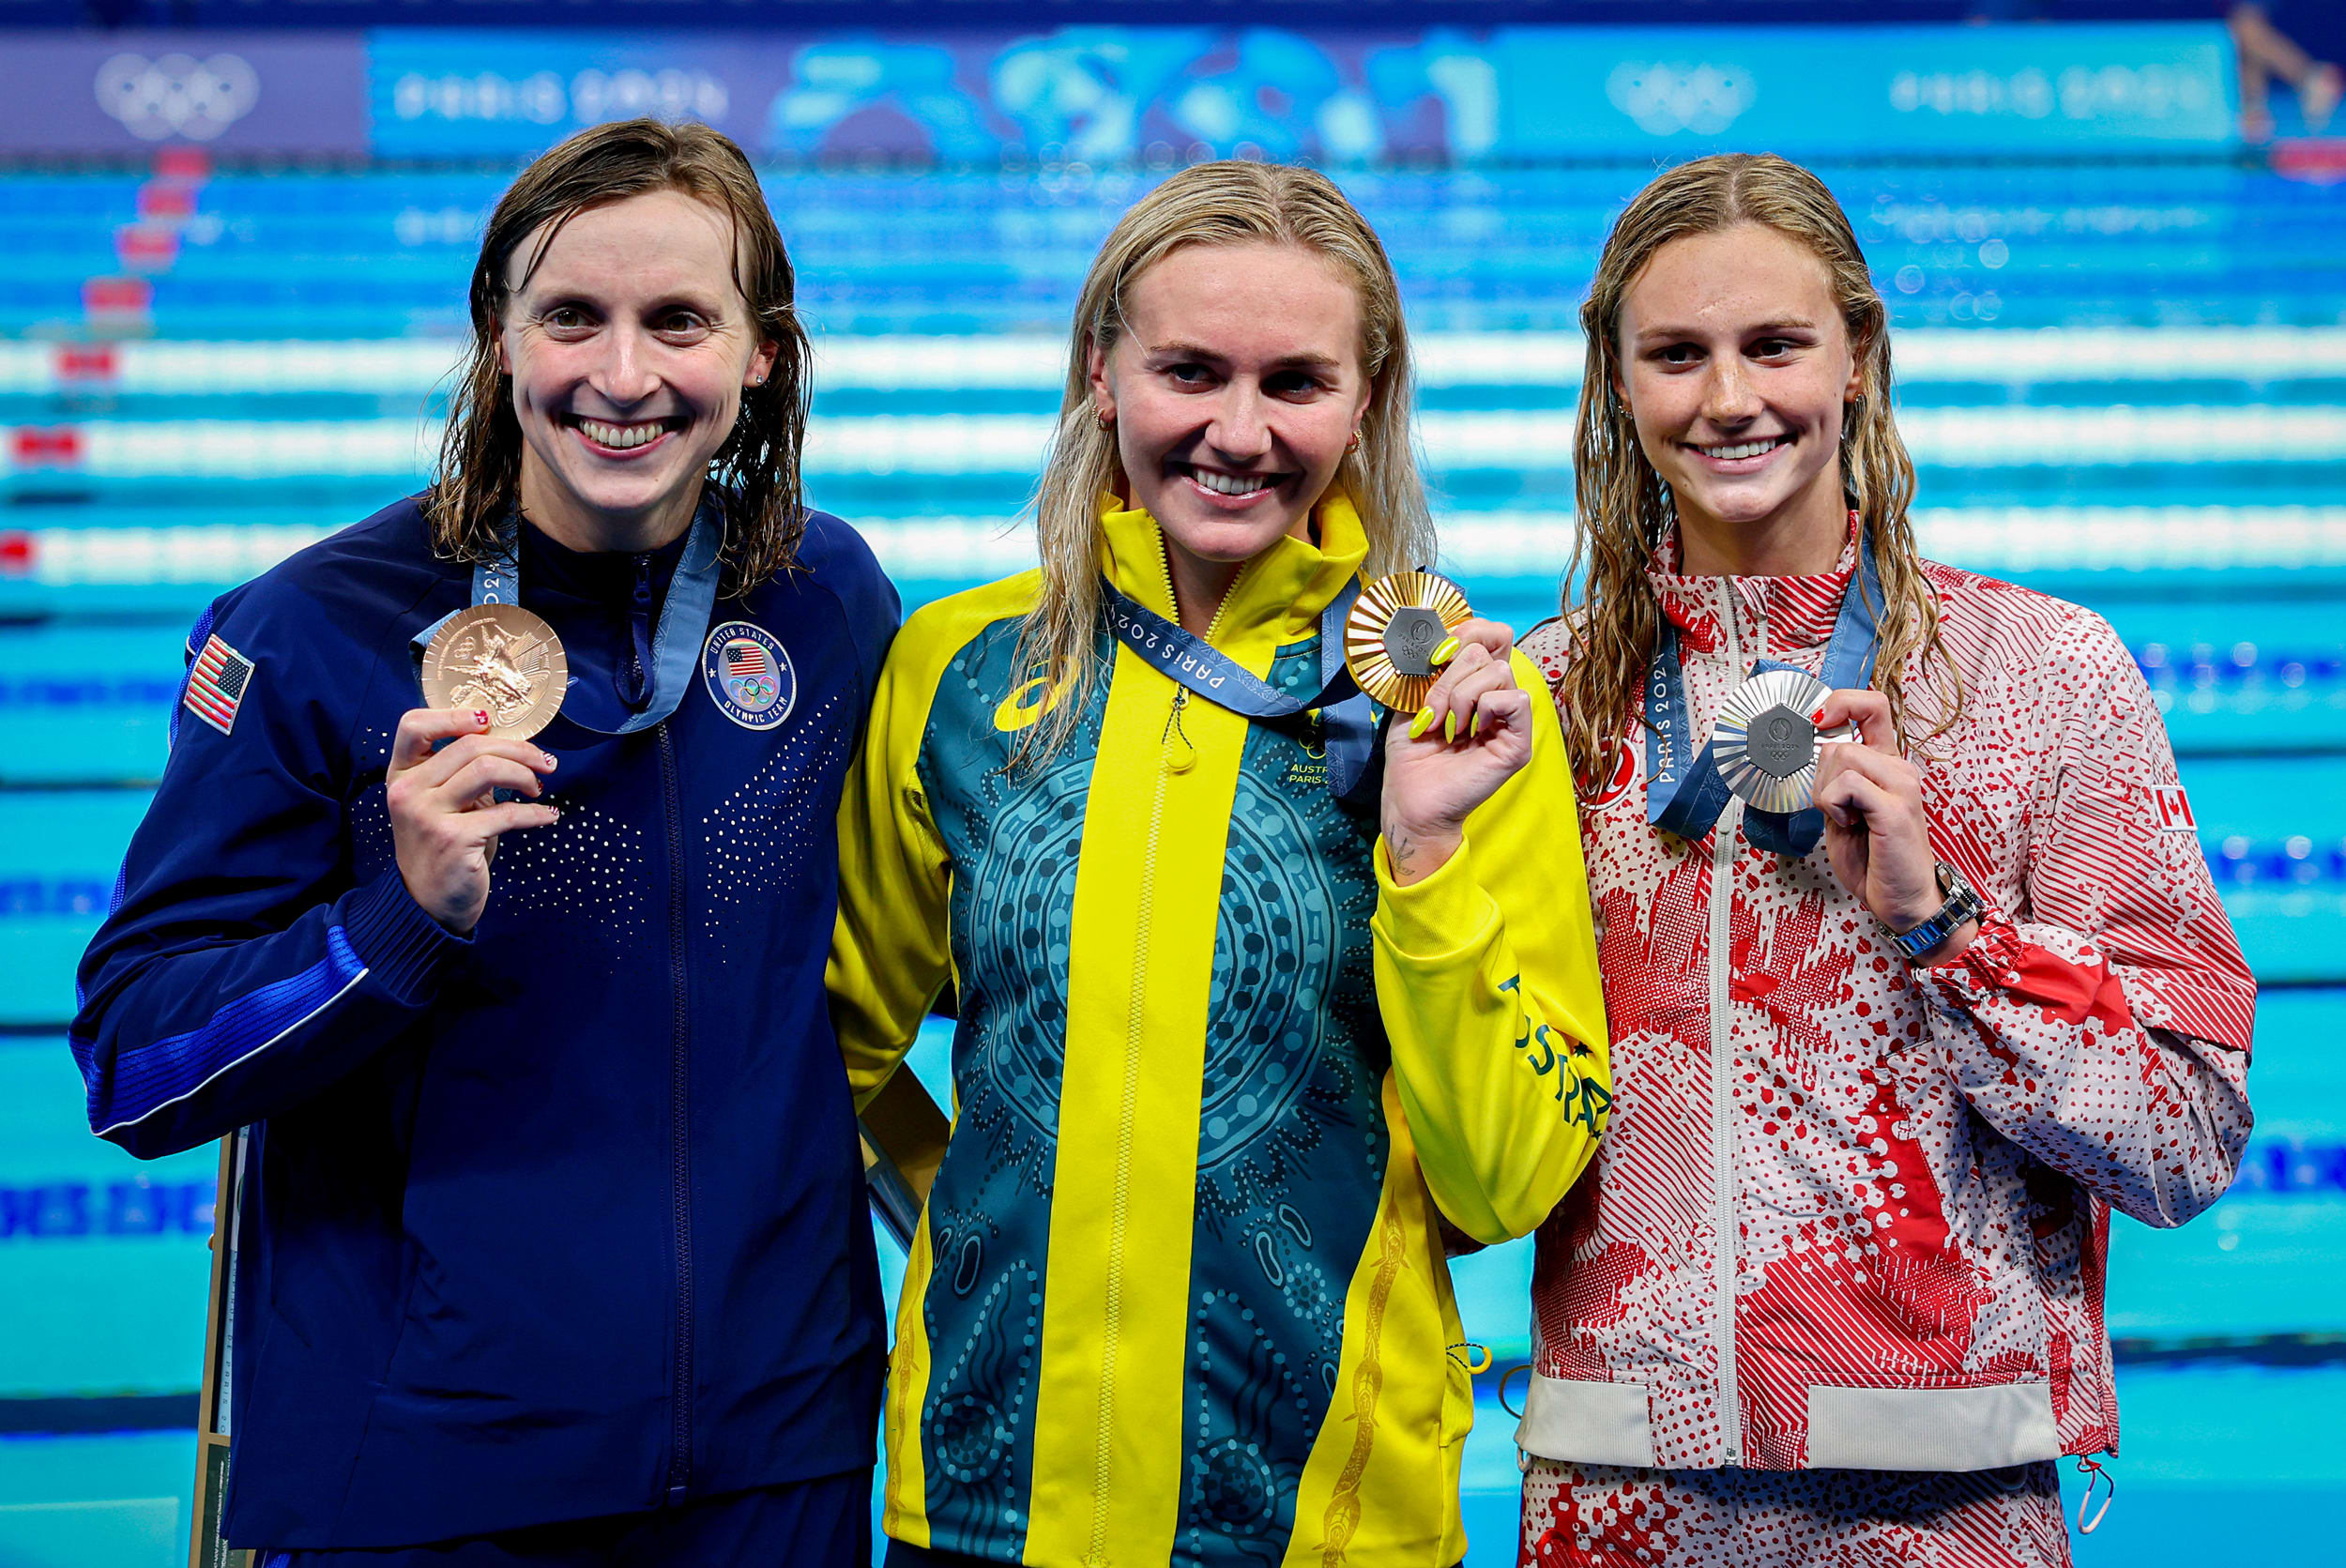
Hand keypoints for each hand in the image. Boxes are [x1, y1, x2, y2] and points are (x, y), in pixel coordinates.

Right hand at [387, 707, 559, 934]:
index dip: (455, 715)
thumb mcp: (442, 803)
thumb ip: (461, 772)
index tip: (490, 721)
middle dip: (518, 749)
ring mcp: (427, 815)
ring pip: (487, 769)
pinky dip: (536, 813)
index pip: (414, 725)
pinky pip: (507, 813)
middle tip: (544, 763)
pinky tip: (548, 816)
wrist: (428, 903)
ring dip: (525, 775)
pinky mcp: (453, 840)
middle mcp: (408, 790)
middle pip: (470, 745)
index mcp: (401, 774)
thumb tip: (513, 743)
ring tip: (538, 787)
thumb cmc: (443, 846)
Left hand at [1379, 620, 1532, 886]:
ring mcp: (1510, 719)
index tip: (1437, 654)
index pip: (1491, 634)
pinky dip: (1486, 707)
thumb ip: (1434, 666)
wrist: (1410, 798)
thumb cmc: (1411, 754)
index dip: (1468, 632)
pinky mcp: (1518, 742)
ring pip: (1499, 671)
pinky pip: (1515, 699)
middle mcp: (1496, 696)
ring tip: (1447, 726)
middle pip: (1487, 649)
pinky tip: (1469, 730)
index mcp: (1474, 683)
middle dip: (1450, 675)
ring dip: (1461, 695)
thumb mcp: (1414, 699)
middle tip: (1432, 710)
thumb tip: (1448, 635)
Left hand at [1811, 689, 1973, 962]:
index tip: (1817, 720)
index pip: (1873, 705)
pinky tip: (1852, 827)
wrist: (1904, 901)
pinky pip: (1845, 784)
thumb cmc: (1874, 859)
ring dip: (1826, 795)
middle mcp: (1900, 768)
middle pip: (1839, 742)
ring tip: (1848, 822)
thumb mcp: (1844, 812)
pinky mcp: (1896, 806)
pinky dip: (1834, 806)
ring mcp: (1902, 784)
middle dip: (1820, 777)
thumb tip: (1807, 752)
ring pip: (1841, 758)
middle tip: (1836, 811)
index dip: (1841, 702)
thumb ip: (1834, 781)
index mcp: (1889, 765)